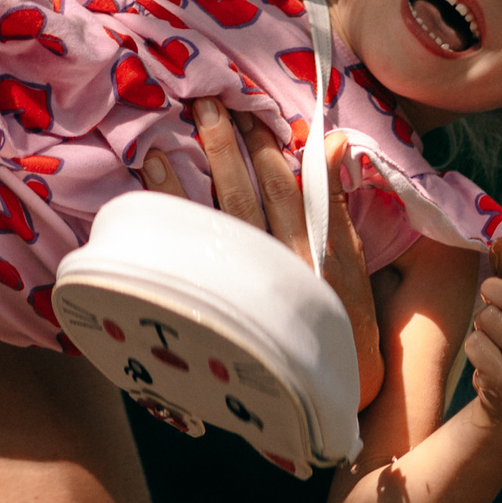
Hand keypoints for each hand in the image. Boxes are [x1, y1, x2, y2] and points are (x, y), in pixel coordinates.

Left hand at [145, 108, 382, 405]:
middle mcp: (276, 269)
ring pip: (210, 220)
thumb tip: (334, 141)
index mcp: (313, 257)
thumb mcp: (352, 268)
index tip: (251, 111)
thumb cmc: (345, 329)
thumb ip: (336, 205)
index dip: (268, 149)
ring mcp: (241, 289)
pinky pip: (185, 254)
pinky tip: (149, 187)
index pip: (288, 190)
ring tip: (165, 134)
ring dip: (188, 174)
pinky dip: (167, 215)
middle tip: (208, 102)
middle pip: (244, 196)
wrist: (326, 400)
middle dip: (225, 147)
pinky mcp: (216, 305)